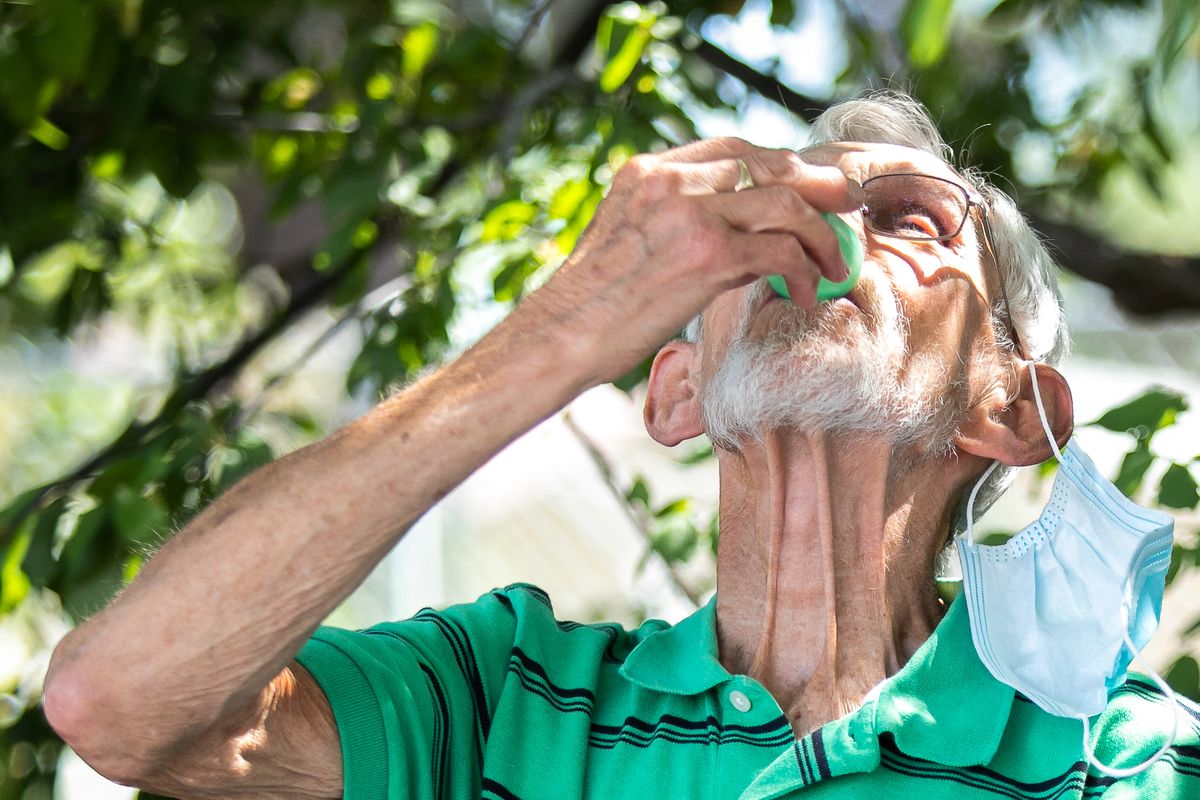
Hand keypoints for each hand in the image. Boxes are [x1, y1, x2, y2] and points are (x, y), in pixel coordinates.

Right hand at [521, 137, 863, 387]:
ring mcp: (690, 215)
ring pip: (784, 204)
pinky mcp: (707, 255)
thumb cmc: (592, 303)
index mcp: (649, 171)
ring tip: (835, 262)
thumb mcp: (626, 237)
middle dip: (816, 186)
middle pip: (767, 166)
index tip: (806, 187)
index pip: (732, 150)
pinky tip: (806, 291)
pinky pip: (779, 251)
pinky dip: (804, 270)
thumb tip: (727, 230)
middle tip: (846, 206)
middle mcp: (671, 180)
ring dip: (820, 234)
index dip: (779, 166)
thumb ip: (671, 218)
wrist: (562, 335)